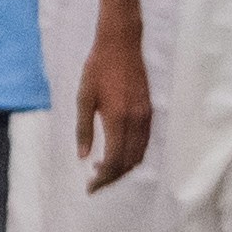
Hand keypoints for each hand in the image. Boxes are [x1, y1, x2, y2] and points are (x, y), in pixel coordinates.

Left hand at [75, 21, 152, 191]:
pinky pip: (144, 142)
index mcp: (118, 119)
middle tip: (95, 185)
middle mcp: (136, 121)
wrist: (121, 44)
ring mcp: (145, 116)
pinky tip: (118, 155)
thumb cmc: (98, 68)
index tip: (90, 188)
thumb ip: (84, 129)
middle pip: (129, 162)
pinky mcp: (149, 111)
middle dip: (113, 178)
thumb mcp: (84, 97)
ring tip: (104, 173)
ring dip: (124, 168)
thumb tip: (83, 156)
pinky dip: (133, 155)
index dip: (103, 179)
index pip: (114, 161)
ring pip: (139, 154)